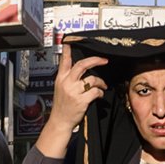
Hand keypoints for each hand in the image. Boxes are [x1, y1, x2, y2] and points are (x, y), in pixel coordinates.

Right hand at [34, 44, 109, 159]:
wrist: (60, 122)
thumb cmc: (62, 105)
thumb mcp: (60, 88)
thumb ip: (67, 77)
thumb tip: (79, 68)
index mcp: (61, 78)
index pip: (65, 61)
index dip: (68, 50)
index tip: (69, 41)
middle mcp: (66, 82)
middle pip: (82, 65)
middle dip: (95, 60)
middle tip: (104, 60)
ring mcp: (74, 91)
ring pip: (92, 78)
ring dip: (100, 82)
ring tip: (102, 85)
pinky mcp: (81, 100)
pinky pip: (95, 91)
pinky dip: (100, 93)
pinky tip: (99, 95)